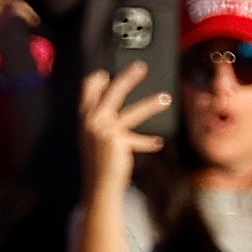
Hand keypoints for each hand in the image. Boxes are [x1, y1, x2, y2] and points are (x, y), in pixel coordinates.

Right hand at [77, 60, 171, 187]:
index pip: (87, 88)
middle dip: (128, 77)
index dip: (98, 77)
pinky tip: (158, 142)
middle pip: (112, 91)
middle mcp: (91, 120)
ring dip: (151, 103)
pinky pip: (138, 138)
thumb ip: (102, 120)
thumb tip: (116, 106)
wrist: (97, 185)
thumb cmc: (99, 160)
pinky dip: (148, 141)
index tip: (108, 71)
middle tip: (141, 67)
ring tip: (166, 98)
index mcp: (84, 116)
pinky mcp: (116, 141)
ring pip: (132, 111)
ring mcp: (104, 130)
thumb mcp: (95, 136)